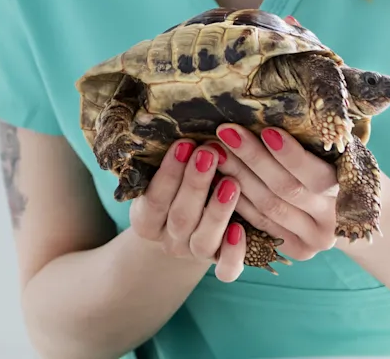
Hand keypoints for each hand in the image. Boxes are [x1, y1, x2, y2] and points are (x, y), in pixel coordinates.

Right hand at [126, 139, 253, 281]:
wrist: (181, 233)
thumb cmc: (174, 192)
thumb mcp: (161, 179)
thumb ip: (169, 162)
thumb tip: (181, 119)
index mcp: (147, 220)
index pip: (154, 198)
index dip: (169, 172)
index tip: (185, 142)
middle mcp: (169, 240)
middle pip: (180, 217)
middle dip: (195, 184)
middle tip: (210, 153)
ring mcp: (194, 254)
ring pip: (203, 241)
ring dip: (217, 211)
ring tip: (232, 182)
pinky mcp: (219, 265)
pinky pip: (226, 270)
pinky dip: (234, 253)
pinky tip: (242, 230)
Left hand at [213, 124, 342, 261]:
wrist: (346, 211)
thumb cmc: (334, 167)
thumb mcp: (334, 153)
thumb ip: (315, 141)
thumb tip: (277, 108)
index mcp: (349, 193)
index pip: (315, 175)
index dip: (291, 154)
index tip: (267, 130)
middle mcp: (331, 222)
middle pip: (285, 190)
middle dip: (253, 158)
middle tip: (226, 132)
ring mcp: (313, 242)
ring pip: (267, 207)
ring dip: (237, 176)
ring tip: (214, 150)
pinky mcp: (295, 251)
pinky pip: (259, 224)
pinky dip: (237, 200)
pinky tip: (218, 177)